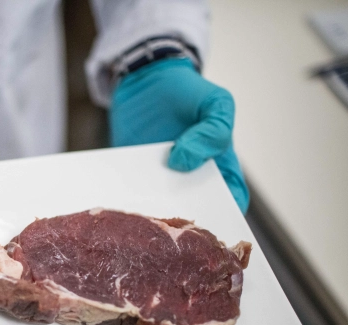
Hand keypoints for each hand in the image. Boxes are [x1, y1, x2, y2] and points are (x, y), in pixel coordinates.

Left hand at [110, 58, 248, 212]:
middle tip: (169, 215)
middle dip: (182, 221)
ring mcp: (160, 181)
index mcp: (219, 168)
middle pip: (190, 213)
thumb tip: (184, 160)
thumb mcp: (215, 102)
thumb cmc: (188, 93)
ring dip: (150, 215)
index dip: (224, 215)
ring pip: (158, 211)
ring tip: (143, 210)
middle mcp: (189, 181)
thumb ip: (215, 130)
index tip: (211, 217)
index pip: (228, 202)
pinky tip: (119, 198)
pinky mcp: (132, 177)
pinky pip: (128, 195)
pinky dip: (124, 200)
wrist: (145, 80)